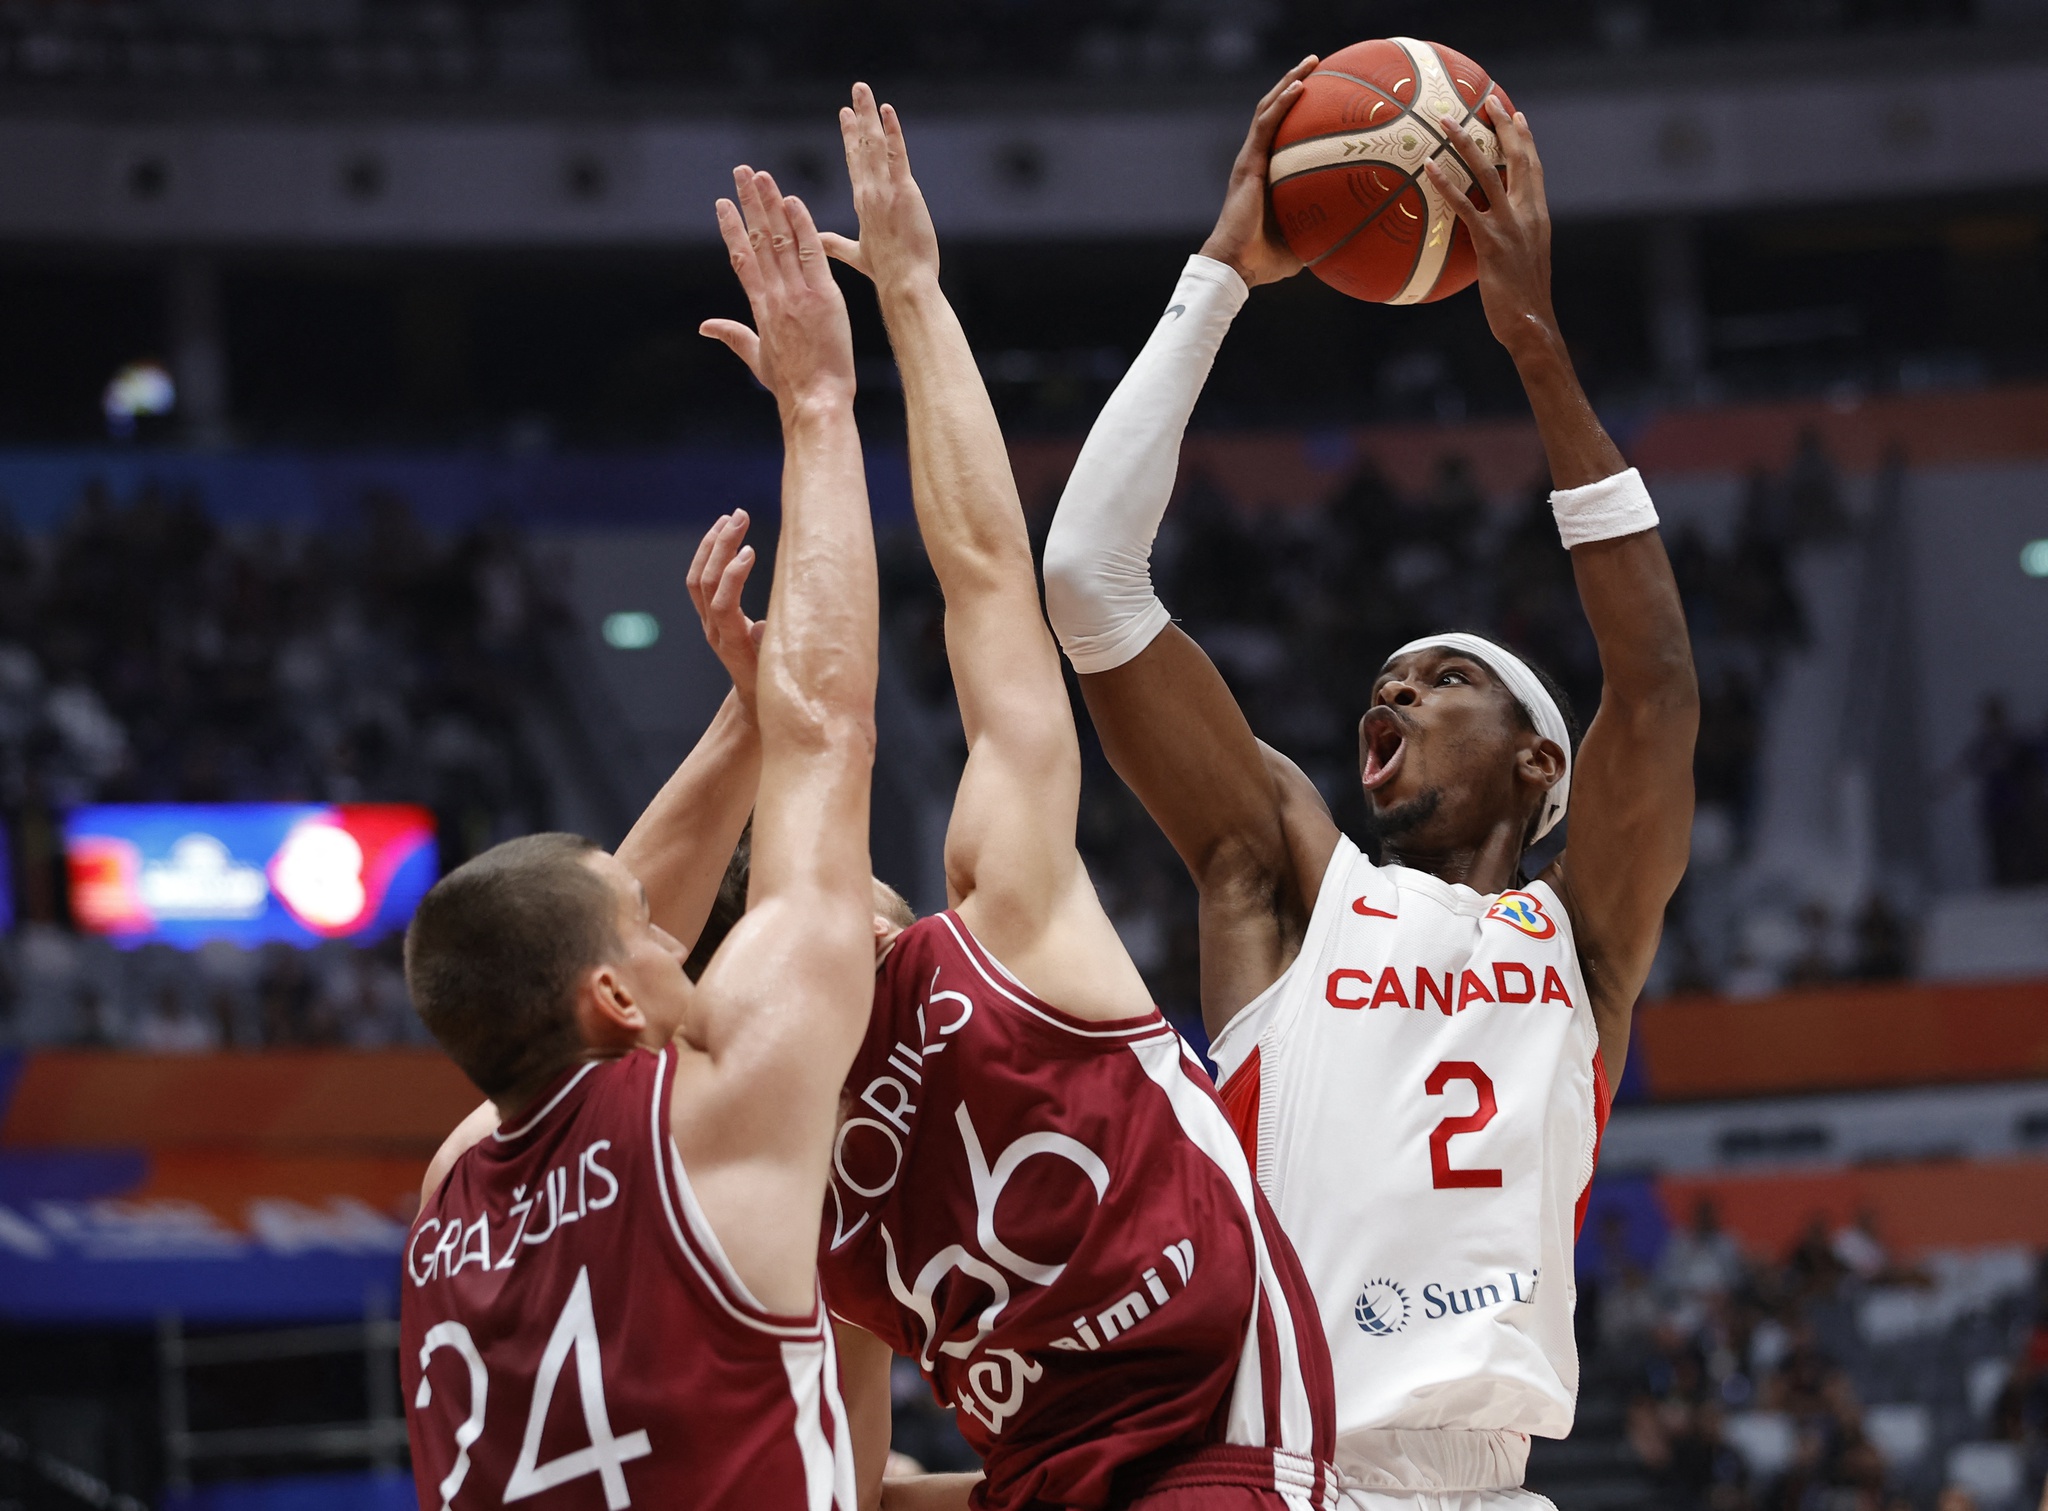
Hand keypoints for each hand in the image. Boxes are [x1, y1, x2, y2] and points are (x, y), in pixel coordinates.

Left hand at [688, 509, 764, 707]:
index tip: (751, 550)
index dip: (733, 576)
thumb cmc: (772, 689)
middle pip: (706, 582)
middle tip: (740, 516)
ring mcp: (708, 622)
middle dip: (721, 546)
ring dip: (712, 545)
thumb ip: (770, 650)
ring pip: (699, 578)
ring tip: (730, 518)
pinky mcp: (710, 616)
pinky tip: (725, 535)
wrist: (754, 703)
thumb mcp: (777, 674)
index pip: (723, 604)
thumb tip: (761, 626)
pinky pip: (701, 581)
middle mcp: (714, 631)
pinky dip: (710, 554)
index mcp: (731, 644)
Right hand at [700, 166, 856, 414]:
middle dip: (749, 203)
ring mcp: (797, 294)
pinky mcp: (823, 297)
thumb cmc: (790, 385)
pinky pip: (811, 254)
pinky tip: (792, 202)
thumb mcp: (756, 359)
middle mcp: (774, 295)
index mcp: (759, 307)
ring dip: (770, 204)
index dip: (732, 228)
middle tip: (741, 172)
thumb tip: (705, 326)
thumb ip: (733, 336)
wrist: (814, 401)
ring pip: (780, 240)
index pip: (741, 258)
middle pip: (757, 240)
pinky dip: (802, 227)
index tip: (723, 204)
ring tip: (762, 176)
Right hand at [822, 82, 941, 294]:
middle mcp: (869, 193)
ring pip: (874, 145)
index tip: (846, 115)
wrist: (903, 284)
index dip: (850, 137)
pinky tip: (887, 110)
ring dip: (869, 114)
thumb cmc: (886, 274)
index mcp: (862, 204)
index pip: (855, 163)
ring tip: (864, 90)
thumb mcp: (857, 256)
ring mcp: (884, 191)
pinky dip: (891, 131)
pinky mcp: (902, 192)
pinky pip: (895, 155)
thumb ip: (836, 244)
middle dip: (857, 117)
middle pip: (861, 147)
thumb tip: (816, 240)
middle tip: (855, 92)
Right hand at [1197, 56, 1316, 287]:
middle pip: (1275, 111)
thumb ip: (1325, 227)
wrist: (1237, 265)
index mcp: (1267, 174)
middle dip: (1295, 84)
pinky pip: (1266, 125)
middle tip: (1318, 65)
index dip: (1298, 111)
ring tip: (1311, 63)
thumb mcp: (1305, 240)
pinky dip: (1282, 103)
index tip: (1322, 94)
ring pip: (1269, 109)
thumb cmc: (1267, 260)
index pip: (1282, 134)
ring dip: (1289, 82)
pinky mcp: (1247, 163)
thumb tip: (1360, 229)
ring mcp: (1250, 159)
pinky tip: (1299, 86)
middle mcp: (1257, 161)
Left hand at [1424, 96, 1560, 362]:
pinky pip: (1465, 206)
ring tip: (1446, 121)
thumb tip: (1489, 237)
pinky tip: (1428, 168)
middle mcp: (1528, 214)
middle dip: (1505, 126)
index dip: (1526, 140)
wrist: (1531, 324)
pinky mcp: (1490, 241)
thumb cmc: (1524, 303)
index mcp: (1538, 216)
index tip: (1517, 116)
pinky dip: (1446, 185)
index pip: (1534, 169)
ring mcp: (1510, 225)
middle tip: (1490, 101)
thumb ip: (1509, 242)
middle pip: (1518, 158)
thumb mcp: (1522, 264)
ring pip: (1487, 172)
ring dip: (1466, 143)